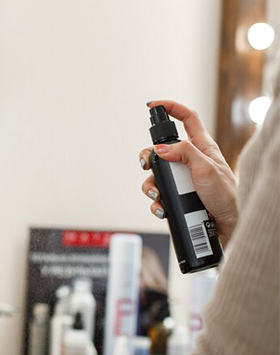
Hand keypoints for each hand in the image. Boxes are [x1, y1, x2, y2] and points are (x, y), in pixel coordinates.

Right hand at [139, 100, 238, 246]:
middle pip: (160, 150)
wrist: (232, 225)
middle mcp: (190, 162)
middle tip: (146, 165)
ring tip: (156, 194)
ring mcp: (183, 180)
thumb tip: (160, 148)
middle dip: (148, 157)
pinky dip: (156, 203)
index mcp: (201, 148)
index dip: (171, 108)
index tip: (154, 106)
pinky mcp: (178, 198)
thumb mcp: (206, 169)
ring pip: (156, 176)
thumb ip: (184, 153)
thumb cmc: (228, 196)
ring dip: (150, 185)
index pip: (186, 119)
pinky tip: (162, 208)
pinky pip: (159, 197)